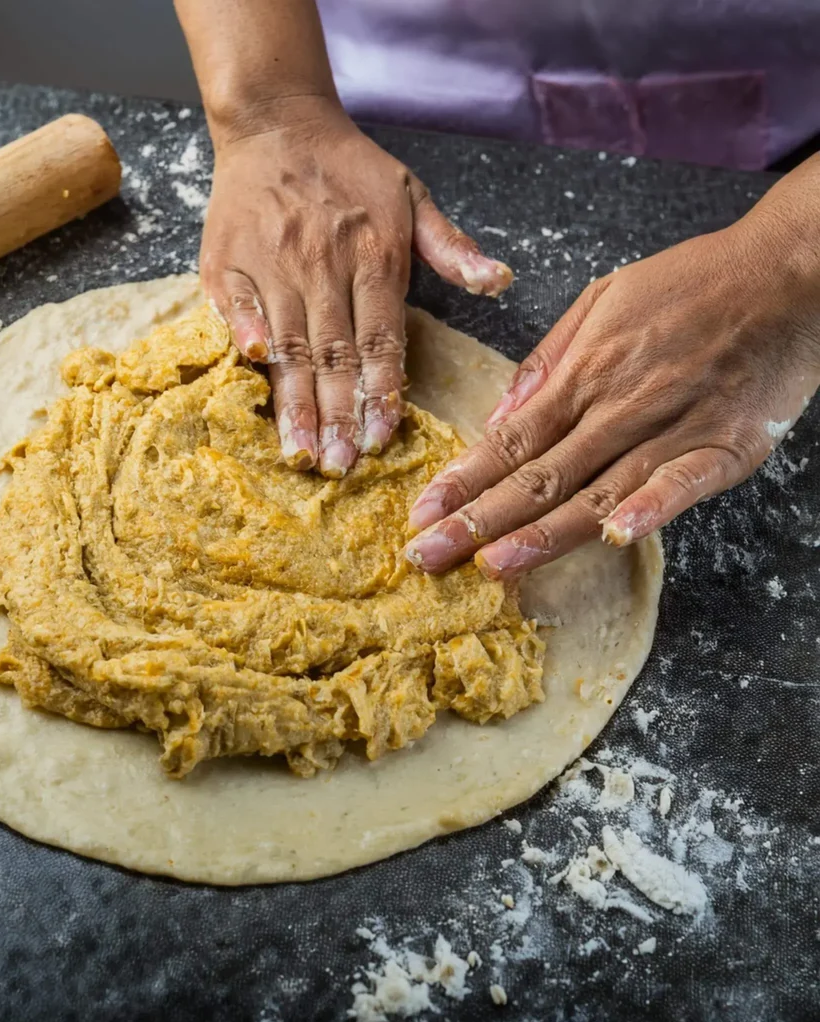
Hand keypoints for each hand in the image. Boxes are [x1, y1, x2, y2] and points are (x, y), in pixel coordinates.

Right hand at [200, 97, 511, 476]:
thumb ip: (452, 246)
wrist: (277, 122)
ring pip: (288, 344)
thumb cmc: (349, 169)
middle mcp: (323, 263)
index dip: (379, 392)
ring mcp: (273, 261)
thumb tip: (499, 281)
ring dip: (295, 400)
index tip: (380, 438)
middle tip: (339, 465)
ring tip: (301, 450)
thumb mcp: (412, 196)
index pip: (379, 340)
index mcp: (374, 255)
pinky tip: (254, 370)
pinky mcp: (228, 260)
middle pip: (333, 353)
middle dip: (337, 414)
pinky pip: (238, 306)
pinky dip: (247, 335)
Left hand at [405, 207, 819, 576]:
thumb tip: (497, 417)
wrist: (787, 270)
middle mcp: (620, 407)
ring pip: (596, 493)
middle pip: (539, 476)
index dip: (463, 480)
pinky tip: (614, 537)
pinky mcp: (727, 446)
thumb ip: (547, 361)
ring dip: (541, 535)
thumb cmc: (690, 284)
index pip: (509, 441)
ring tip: (491, 566)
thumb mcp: (602, 298)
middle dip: (478, 520)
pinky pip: (684, 483)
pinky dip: (651, 509)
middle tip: (429, 555)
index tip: (423, 513)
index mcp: (586, 374)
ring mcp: (674, 428)